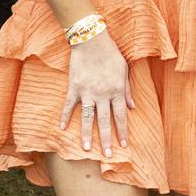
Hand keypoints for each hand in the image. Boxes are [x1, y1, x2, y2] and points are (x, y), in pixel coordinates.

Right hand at [60, 29, 134, 156]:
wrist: (91, 40)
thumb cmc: (111, 54)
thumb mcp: (124, 70)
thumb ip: (127, 90)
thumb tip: (133, 107)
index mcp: (116, 90)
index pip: (121, 116)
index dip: (123, 131)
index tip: (125, 145)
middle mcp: (102, 94)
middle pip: (105, 121)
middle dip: (107, 139)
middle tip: (108, 155)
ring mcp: (87, 91)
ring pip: (87, 117)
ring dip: (87, 134)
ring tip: (87, 150)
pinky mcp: (74, 87)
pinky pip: (69, 105)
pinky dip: (65, 116)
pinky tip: (62, 129)